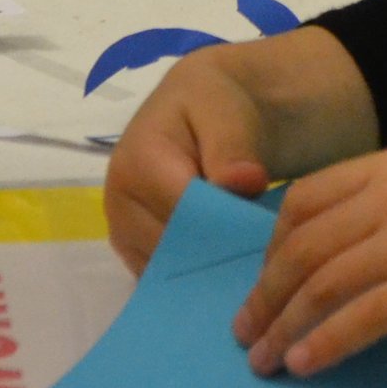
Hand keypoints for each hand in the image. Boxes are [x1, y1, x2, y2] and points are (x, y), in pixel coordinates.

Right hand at [104, 46, 278, 272]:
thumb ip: (232, 147)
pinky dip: (196, 281)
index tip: (267, 240)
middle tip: (265, 259)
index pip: (185, 216)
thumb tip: (243, 183)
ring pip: (169, 272)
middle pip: (174, 250)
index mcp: (136, 163)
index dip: (227, 230)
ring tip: (248, 264)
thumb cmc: (214, 106)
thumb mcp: (225, 110)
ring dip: (209, 274)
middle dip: (220, 255)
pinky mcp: (133, 251)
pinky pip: (165, 280)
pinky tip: (227, 273)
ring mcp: (122, 230)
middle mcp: (118, 202)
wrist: (200, 109)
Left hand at [232, 148, 386, 377]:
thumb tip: (332, 248)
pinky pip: (361, 318)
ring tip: (263, 360)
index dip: (272, 246)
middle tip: (244, 331)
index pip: (304, 201)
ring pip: (323, 283)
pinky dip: (324, 343)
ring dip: (284, 326)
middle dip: (266, 294)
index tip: (263, 282)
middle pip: (303, 246)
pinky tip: (304, 364)